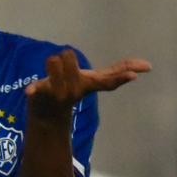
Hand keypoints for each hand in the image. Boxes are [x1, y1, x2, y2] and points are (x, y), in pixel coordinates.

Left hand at [25, 50, 150, 119]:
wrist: (48, 117)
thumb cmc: (72, 90)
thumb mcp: (95, 80)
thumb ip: (116, 73)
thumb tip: (147, 66)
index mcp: (89, 85)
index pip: (108, 80)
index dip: (120, 76)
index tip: (133, 76)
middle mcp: (76, 91)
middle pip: (71, 62)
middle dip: (67, 60)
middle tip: (64, 65)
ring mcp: (58, 94)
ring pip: (55, 61)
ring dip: (53, 63)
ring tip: (51, 71)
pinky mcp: (42, 95)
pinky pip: (37, 88)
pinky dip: (34, 89)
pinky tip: (29, 91)